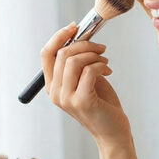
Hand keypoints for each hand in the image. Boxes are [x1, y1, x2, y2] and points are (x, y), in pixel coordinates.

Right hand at [42, 24, 130, 142]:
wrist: (112, 132)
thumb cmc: (101, 104)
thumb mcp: (86, 79)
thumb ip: (78, 62)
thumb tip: (79, 36)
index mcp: (52, 86)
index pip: (46, 54)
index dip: (59, 36)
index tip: (75, 27)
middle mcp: (55, 93)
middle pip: (62, 54)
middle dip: (84, 44)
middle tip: (101, 48)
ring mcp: (66, 99)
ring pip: (74, 61)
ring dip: (94, 55)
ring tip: (105, 62)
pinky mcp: (82, 102)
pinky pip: (89, 71)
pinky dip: (101, 66)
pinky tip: (108, 71)